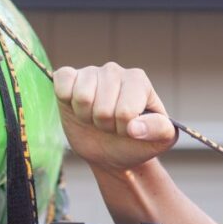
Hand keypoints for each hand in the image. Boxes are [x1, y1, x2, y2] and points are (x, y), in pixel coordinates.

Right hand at [53, 63, 176, 173]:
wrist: (111, 151)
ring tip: (96, 118)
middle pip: (102, 108)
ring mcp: (91, 72)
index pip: (125, 111)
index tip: (128, 129)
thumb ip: (158, 130)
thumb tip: (134, 127)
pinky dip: (67, 101)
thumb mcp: (160, 140)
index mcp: (139, 81)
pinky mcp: (68, 77)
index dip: (123, 128)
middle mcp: (115, 71)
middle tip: (110, 125)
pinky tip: (77, 106)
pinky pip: (62, 82)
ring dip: (87, 117)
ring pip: (82, 98)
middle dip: (105, 125)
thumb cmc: (136, 142)